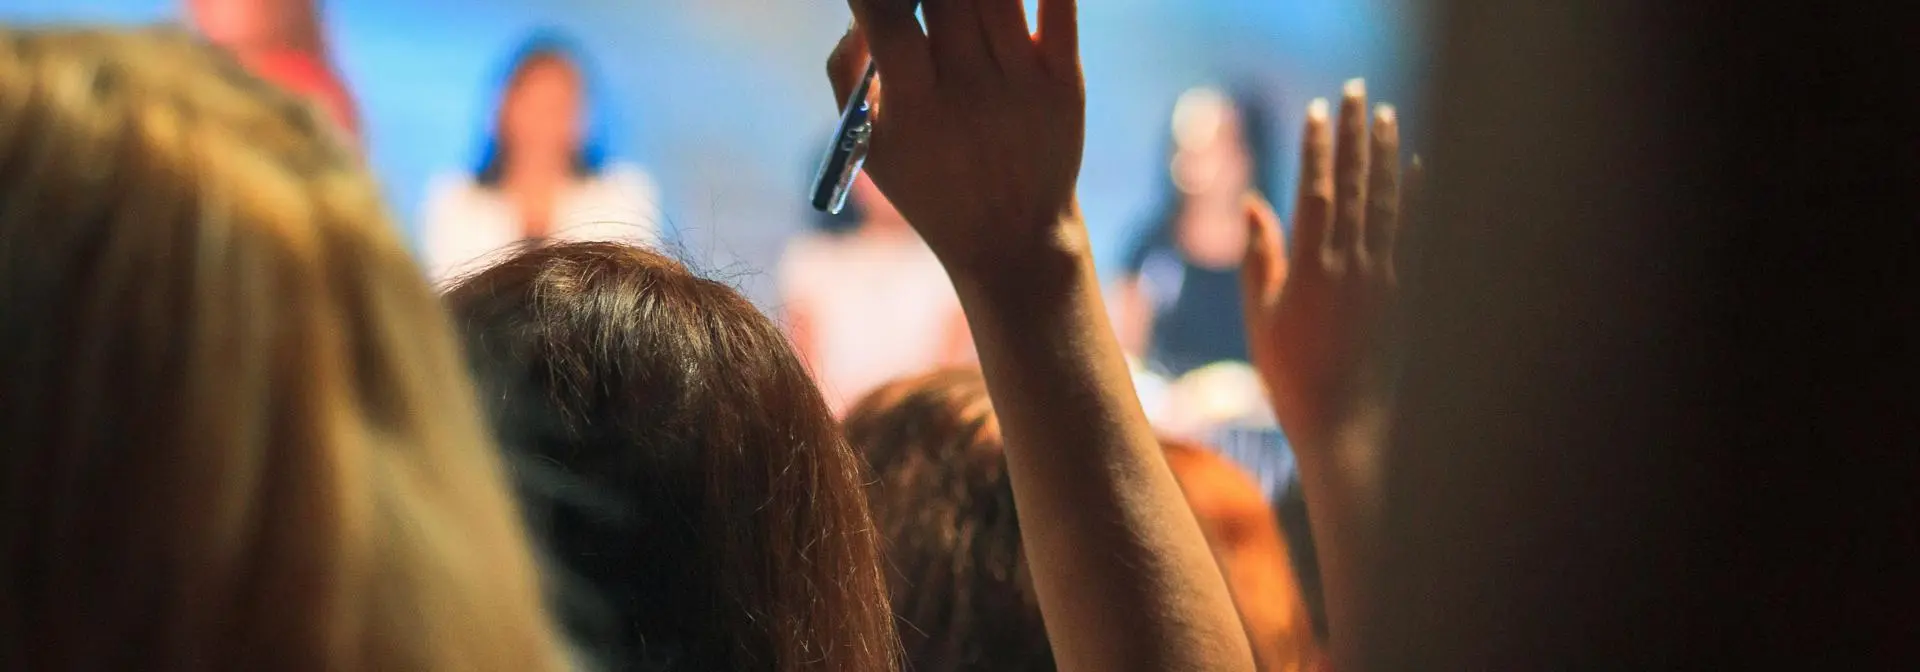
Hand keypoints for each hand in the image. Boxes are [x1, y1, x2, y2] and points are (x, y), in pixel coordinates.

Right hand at [828, 0, 1085, 274]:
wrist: (1010, 236)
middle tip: (925, 1)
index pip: (890, 19)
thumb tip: (857, 11)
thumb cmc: (927, 182)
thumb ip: (846, 71)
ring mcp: (1022, 82)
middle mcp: (971, 89)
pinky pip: (1061, 6)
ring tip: (962, 6)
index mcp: (915, 105)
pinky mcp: (1065, 80)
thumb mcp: (868, 144)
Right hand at [1241, 80, 1416, 450]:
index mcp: (1310, 269)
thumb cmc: (1291, 375)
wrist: (1344, 423)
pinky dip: (1416, 197)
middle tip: (1355, 92)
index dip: (1316, 148)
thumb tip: (1255, 205)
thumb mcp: (1262, 316)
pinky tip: (1419, 168)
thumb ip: (1261, 257)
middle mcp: (1351, 265)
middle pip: (1354, 185)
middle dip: (1354, 135)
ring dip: (1386, 154)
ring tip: (1386, 116)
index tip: (1316, 111)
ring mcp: (1383, 277)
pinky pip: (1413, 233)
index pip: (1314, 191)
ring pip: (1386, 201)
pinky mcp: (1405, 292)